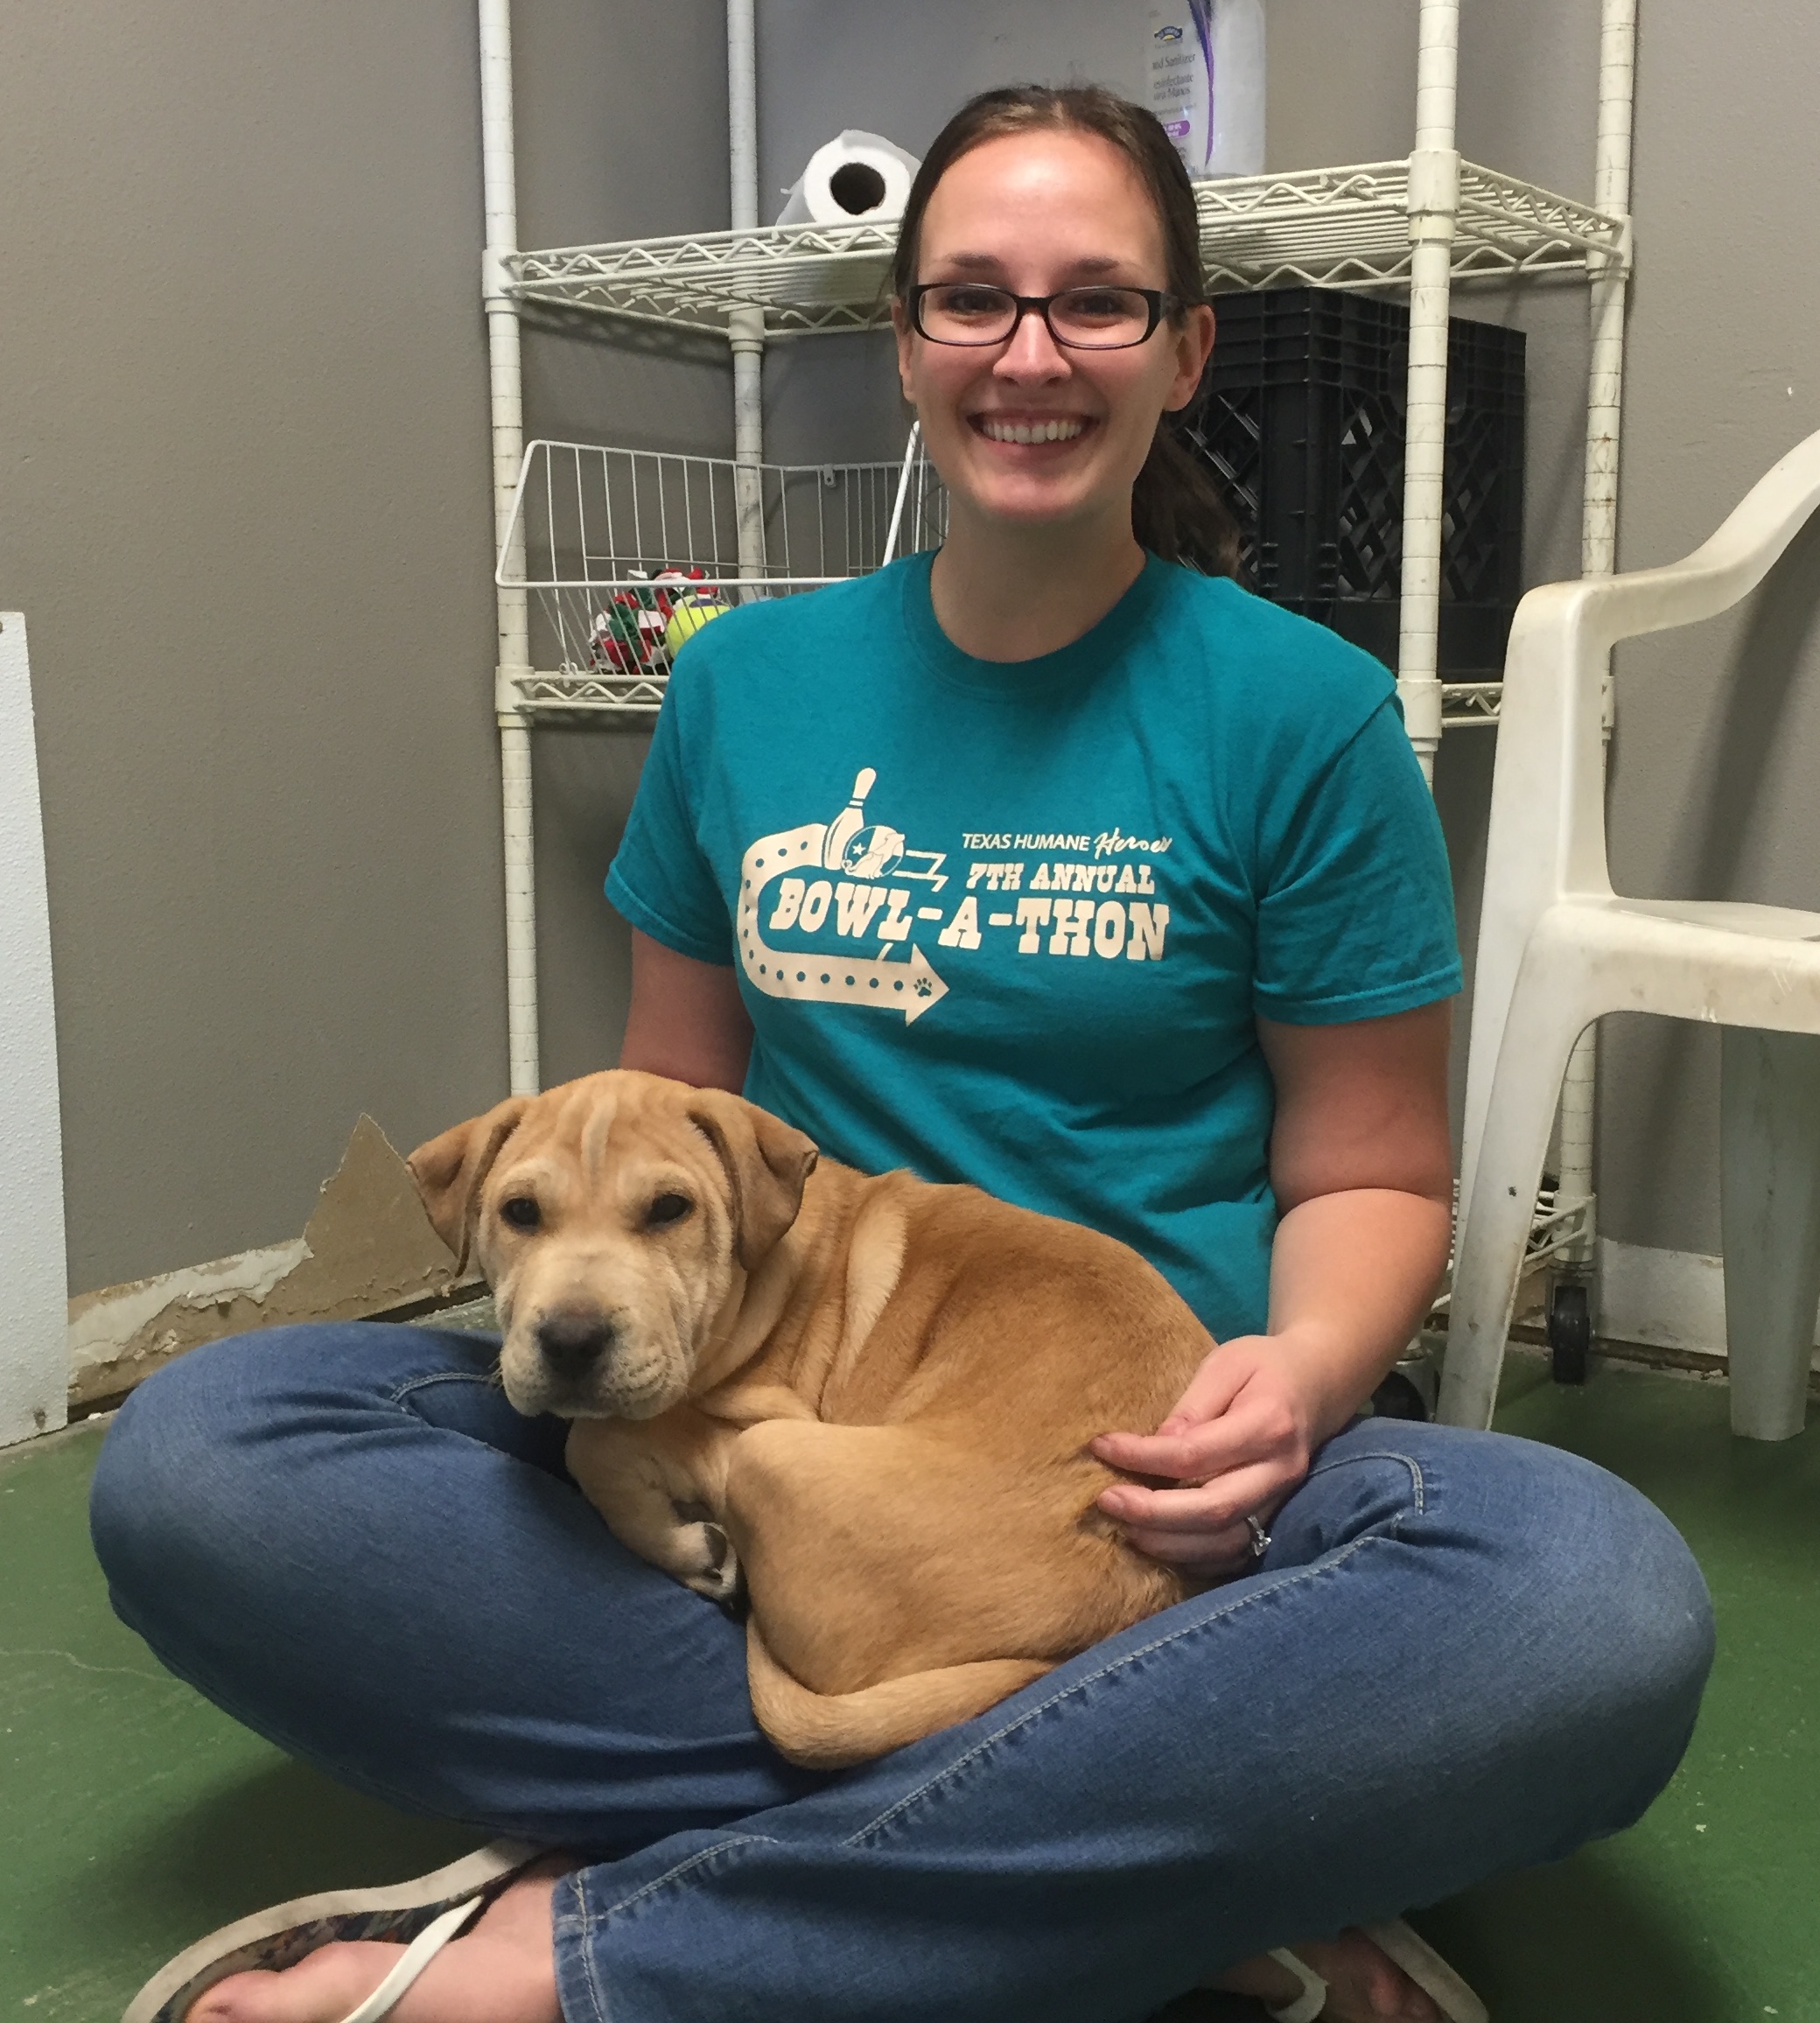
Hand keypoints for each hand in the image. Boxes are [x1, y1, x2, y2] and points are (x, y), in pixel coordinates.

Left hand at [1091, 1333, 1319, 1577]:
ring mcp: (1281, 1500)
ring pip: (1226, 1541)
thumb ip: (1193, 1404)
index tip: (1102, 1446)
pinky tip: (1160, 1544)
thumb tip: (1158, 1444)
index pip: (1196, 1453)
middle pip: (1214, 1509)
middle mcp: (1279, 1470)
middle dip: (1153, 1513)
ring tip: (1126, 1529)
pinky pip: (1236, 1553)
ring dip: (1170, 1543)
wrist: (1319, 1385)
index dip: (1144, 1456)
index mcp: (1268, 1424)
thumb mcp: (1226, 1363)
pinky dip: (1196, 1558)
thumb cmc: (1264, 1367)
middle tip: (1106, 1501)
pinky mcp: (1276, 1518)